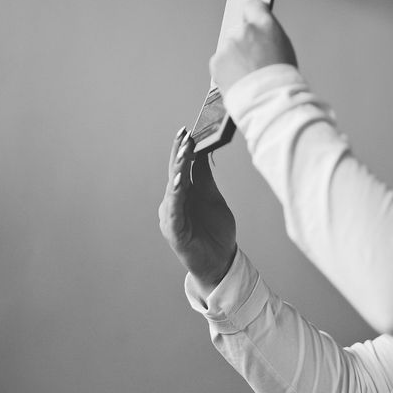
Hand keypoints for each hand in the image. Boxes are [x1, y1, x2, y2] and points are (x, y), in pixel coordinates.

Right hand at [159, 128, 236, 297]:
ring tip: (183, 152)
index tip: (187, 130)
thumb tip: (202, 152)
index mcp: (183, 194)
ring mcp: (171, 217)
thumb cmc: (216, 232)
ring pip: (172, 189)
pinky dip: (175, 196)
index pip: (180, 167)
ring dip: (177, 170)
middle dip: (179, 154)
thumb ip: (204, 179)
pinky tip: (179, 183)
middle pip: (174, 174)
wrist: (221, 262)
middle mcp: (173, 203)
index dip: (182, 149)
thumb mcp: (213, 199)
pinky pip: (173, 211)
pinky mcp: (174, 232)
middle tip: (184, 134)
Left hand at [209, 0, 296, 94]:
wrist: (269, 102)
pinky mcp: (216, 61)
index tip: (253, 19)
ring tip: (249, 75)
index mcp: (265, 25)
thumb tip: (260, 30)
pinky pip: (220, 62)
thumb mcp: (284, 49)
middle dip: (244, 42)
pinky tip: (239, 80)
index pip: (253, 5)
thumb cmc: (281, 80)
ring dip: (235, 58)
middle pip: (240, 30)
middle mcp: (244, 30)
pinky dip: (227, 71)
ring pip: (229, 48)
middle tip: (255, 61)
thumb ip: (268, 34)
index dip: (254, 14)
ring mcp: (228, 46)